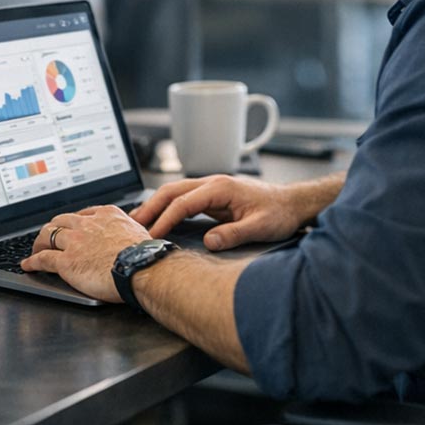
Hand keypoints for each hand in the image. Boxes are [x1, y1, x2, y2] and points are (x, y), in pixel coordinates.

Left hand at [19, 205, 151, 302]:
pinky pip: (43, 258)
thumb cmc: (145, 255)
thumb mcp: (138, 231)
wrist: (141, 267)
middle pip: (60, 221)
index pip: (81, 214)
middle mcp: (86, 225)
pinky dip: (32, 261)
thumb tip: (131, 234)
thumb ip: (127, 230)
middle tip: (48, 236)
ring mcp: (74, 242)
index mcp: (105, 215)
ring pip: (48, 235)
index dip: (71, 222)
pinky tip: (28, 264)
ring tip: (36, 249)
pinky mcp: (66, 261)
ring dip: (39, 243)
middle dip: (52, 229)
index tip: (68, 226)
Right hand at [130, 175, 308, 250]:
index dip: (165, 219)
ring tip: (138, 223)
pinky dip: (167, 208)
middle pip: (171, 191)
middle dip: (149, 208)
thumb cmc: (279, 212)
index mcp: (221, 188)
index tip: (152, 236)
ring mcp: (211, 188)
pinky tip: (159, 219)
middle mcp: (212, 183)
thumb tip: (209, 241)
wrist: (293, 203)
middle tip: (132, 226)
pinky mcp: (212, 197)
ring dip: (155, 206)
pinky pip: (183, 199)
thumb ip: (234, 234)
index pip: (183, 203)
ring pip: (174, 193)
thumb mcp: (261, 226)